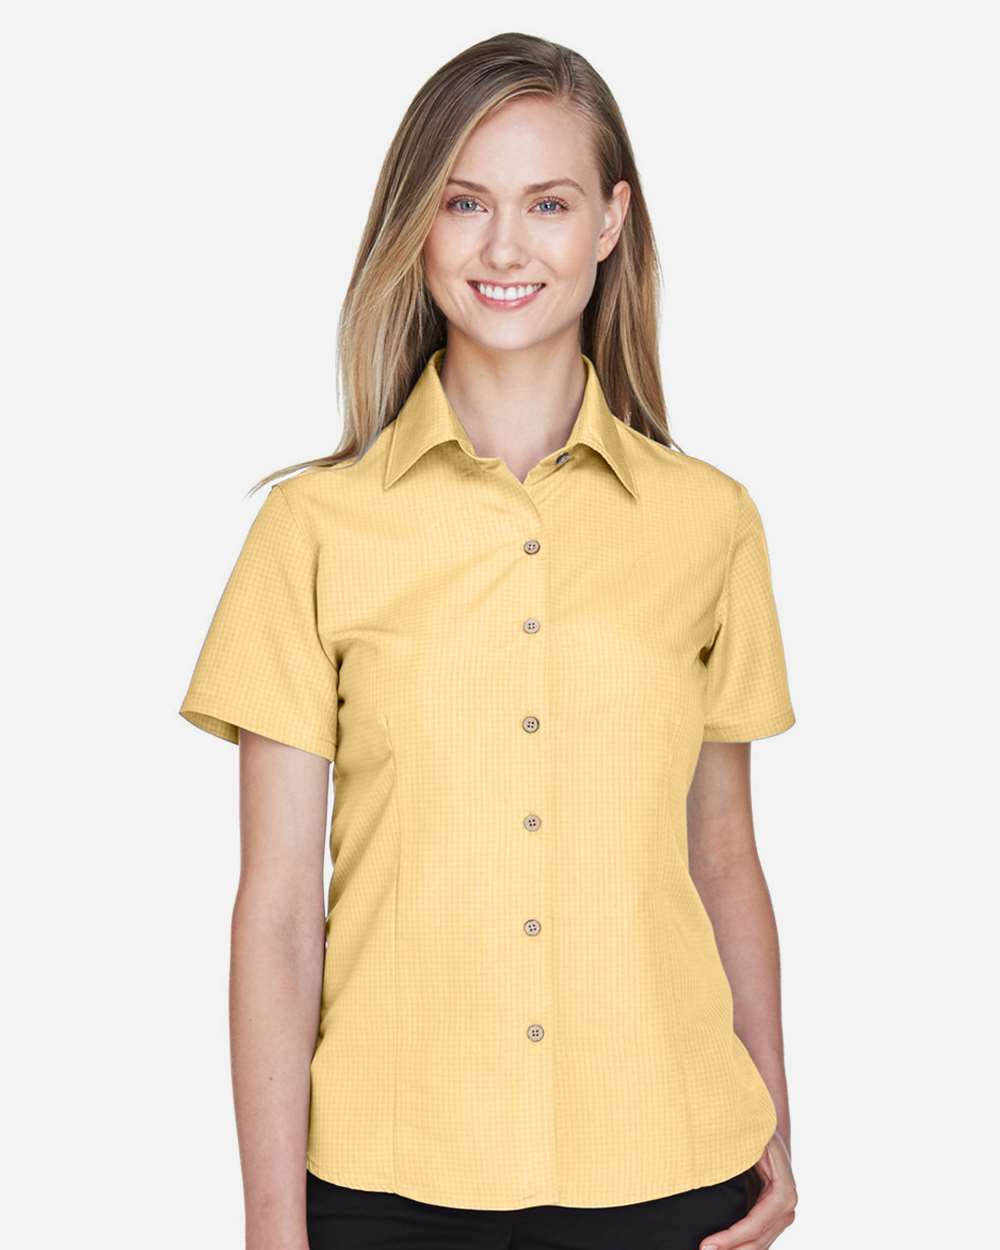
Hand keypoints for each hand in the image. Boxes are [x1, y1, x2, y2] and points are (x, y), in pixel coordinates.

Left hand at [699, 1131, 795, 1249]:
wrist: (770, 1130)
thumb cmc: (757, 1130)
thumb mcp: (749, 1137)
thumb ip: (736, 1150)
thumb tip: (711, 1162)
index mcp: (783, 1190)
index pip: (757, 1223)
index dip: (733, 1236)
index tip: (708, 1244)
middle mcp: (786, 1207)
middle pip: (758, 1239)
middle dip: (731, 1249)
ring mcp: (781, 1215)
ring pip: (758, 1243)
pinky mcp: (771, 1217)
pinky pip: (756, 1237)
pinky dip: (739, 1245)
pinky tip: (720, 1247)